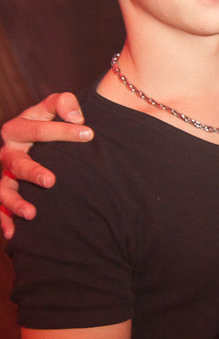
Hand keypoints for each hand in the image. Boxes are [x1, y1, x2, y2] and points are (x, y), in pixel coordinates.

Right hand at [1, 93, 91, 238]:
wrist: (40, 139)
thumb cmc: (50, 121)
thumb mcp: (54, 106)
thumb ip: (64, 104)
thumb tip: (77, 118)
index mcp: (18, 127)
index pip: (39, 129)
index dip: (64, 131)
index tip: (89, 134)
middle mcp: (8, 152)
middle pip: (17, 163)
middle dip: (32, 172)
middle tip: (51, 181)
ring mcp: (5, 174)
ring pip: (3, 189)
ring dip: (14, 202)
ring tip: (32, 213)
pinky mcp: (6, 192)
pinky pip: (0, 208)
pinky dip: (3, 220)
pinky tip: (12, 234)